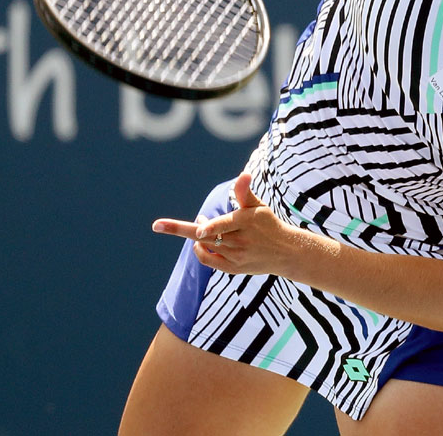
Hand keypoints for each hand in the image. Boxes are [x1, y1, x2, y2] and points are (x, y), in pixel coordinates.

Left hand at [152, 173, 300, 275]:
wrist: (285, 252)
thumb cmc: (268, 224)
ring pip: (205, 246)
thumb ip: (244, 192)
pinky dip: (200, 251)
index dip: (210, 227)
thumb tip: (243, 174)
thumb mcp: (258, 206)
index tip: (198, 225)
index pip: (222, 225)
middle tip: (157, 225)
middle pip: (206, 236)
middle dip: (180, 230)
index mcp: (245, 222)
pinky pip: (209, 261)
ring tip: (201, 225)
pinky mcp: (234, 268)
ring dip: (198, 234)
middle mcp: (239, 241)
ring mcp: (235, 257)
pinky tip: (200, 242)